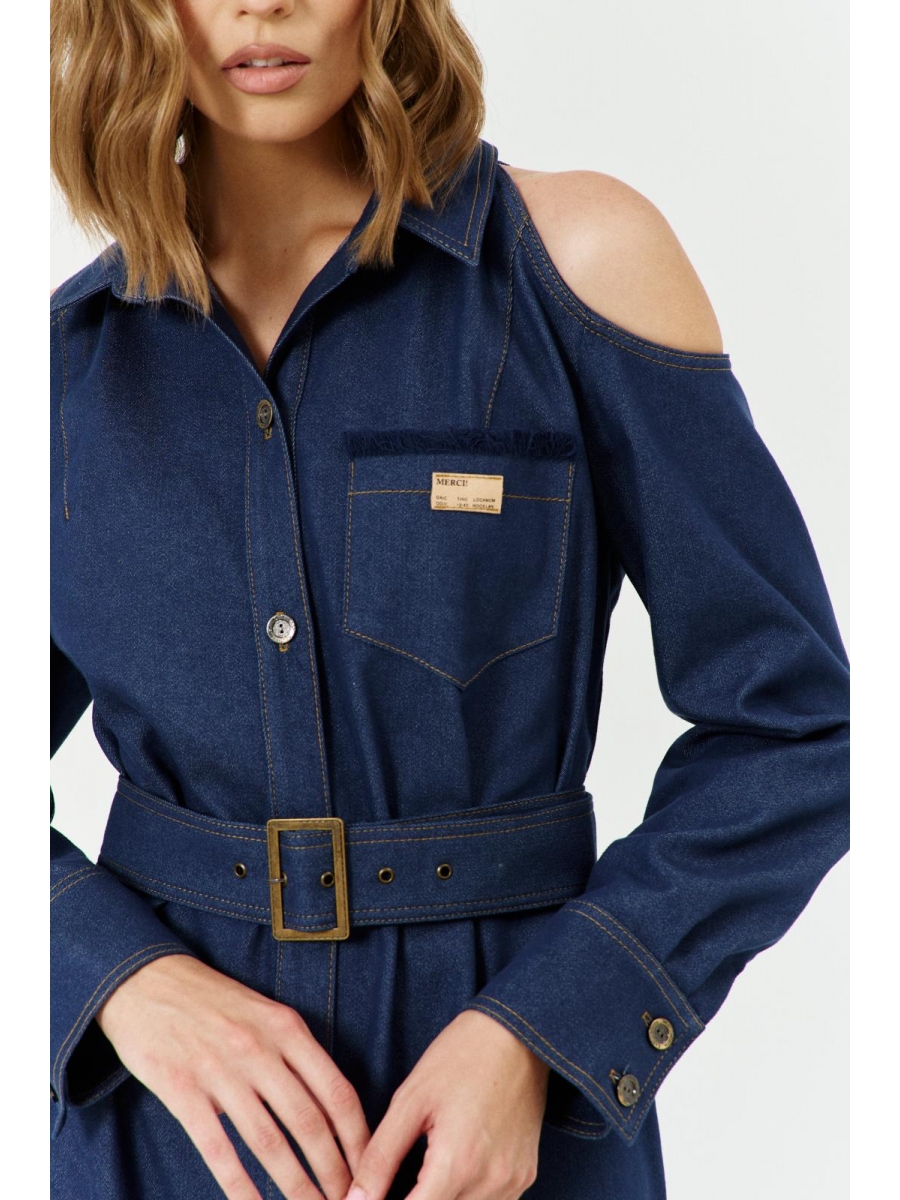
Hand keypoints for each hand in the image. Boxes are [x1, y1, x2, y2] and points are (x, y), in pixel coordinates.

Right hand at [96, 952, 371, 1199]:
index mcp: (287, 1028)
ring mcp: (221, 1071)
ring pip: (269, 1143)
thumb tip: (330, 1109)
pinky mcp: (183, 1091)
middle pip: (309, 1124)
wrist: (147, 980)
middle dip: (333, 1173)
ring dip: (295, 1187)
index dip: (357, 1139)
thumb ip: (296, 1053)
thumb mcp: (265, 1011)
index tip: (369, 1169)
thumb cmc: (213, 1001)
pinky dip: (239, 1187)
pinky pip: (218, 1149)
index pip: (337, 1092)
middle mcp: (260, 1049)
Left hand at [340, 1008, 550, 1199]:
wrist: (517, 1033)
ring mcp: (513, 1183)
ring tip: (423, 1172)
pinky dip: (465, 1197)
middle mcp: (490, 1183)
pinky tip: (452, 1171)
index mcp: (457, 1164)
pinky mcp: (526, 1176)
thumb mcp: (410, 1100)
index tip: (374, 1196)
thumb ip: (380, 1157)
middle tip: (398, 1178)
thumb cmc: (460, 1057)